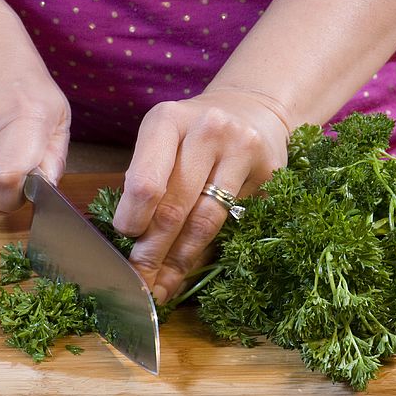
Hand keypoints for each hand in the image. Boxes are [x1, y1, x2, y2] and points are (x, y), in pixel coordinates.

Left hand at [111, 89, 289, 303]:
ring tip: (162, 285)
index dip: (133, 219)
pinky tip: (191, 268)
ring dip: (179, 261)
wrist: (252, 110)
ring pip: (206, 222)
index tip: (125, 240)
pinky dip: (207, 252)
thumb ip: (147, 181)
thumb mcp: (163, 141)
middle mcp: (208, 130)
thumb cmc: (194, 134)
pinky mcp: (269, 175)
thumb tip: (132, 245)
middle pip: (175, 207)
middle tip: (139, 281)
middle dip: (153, 252)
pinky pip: (232, 224)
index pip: (146, 182)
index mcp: (168, 120)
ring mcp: (244, 152)